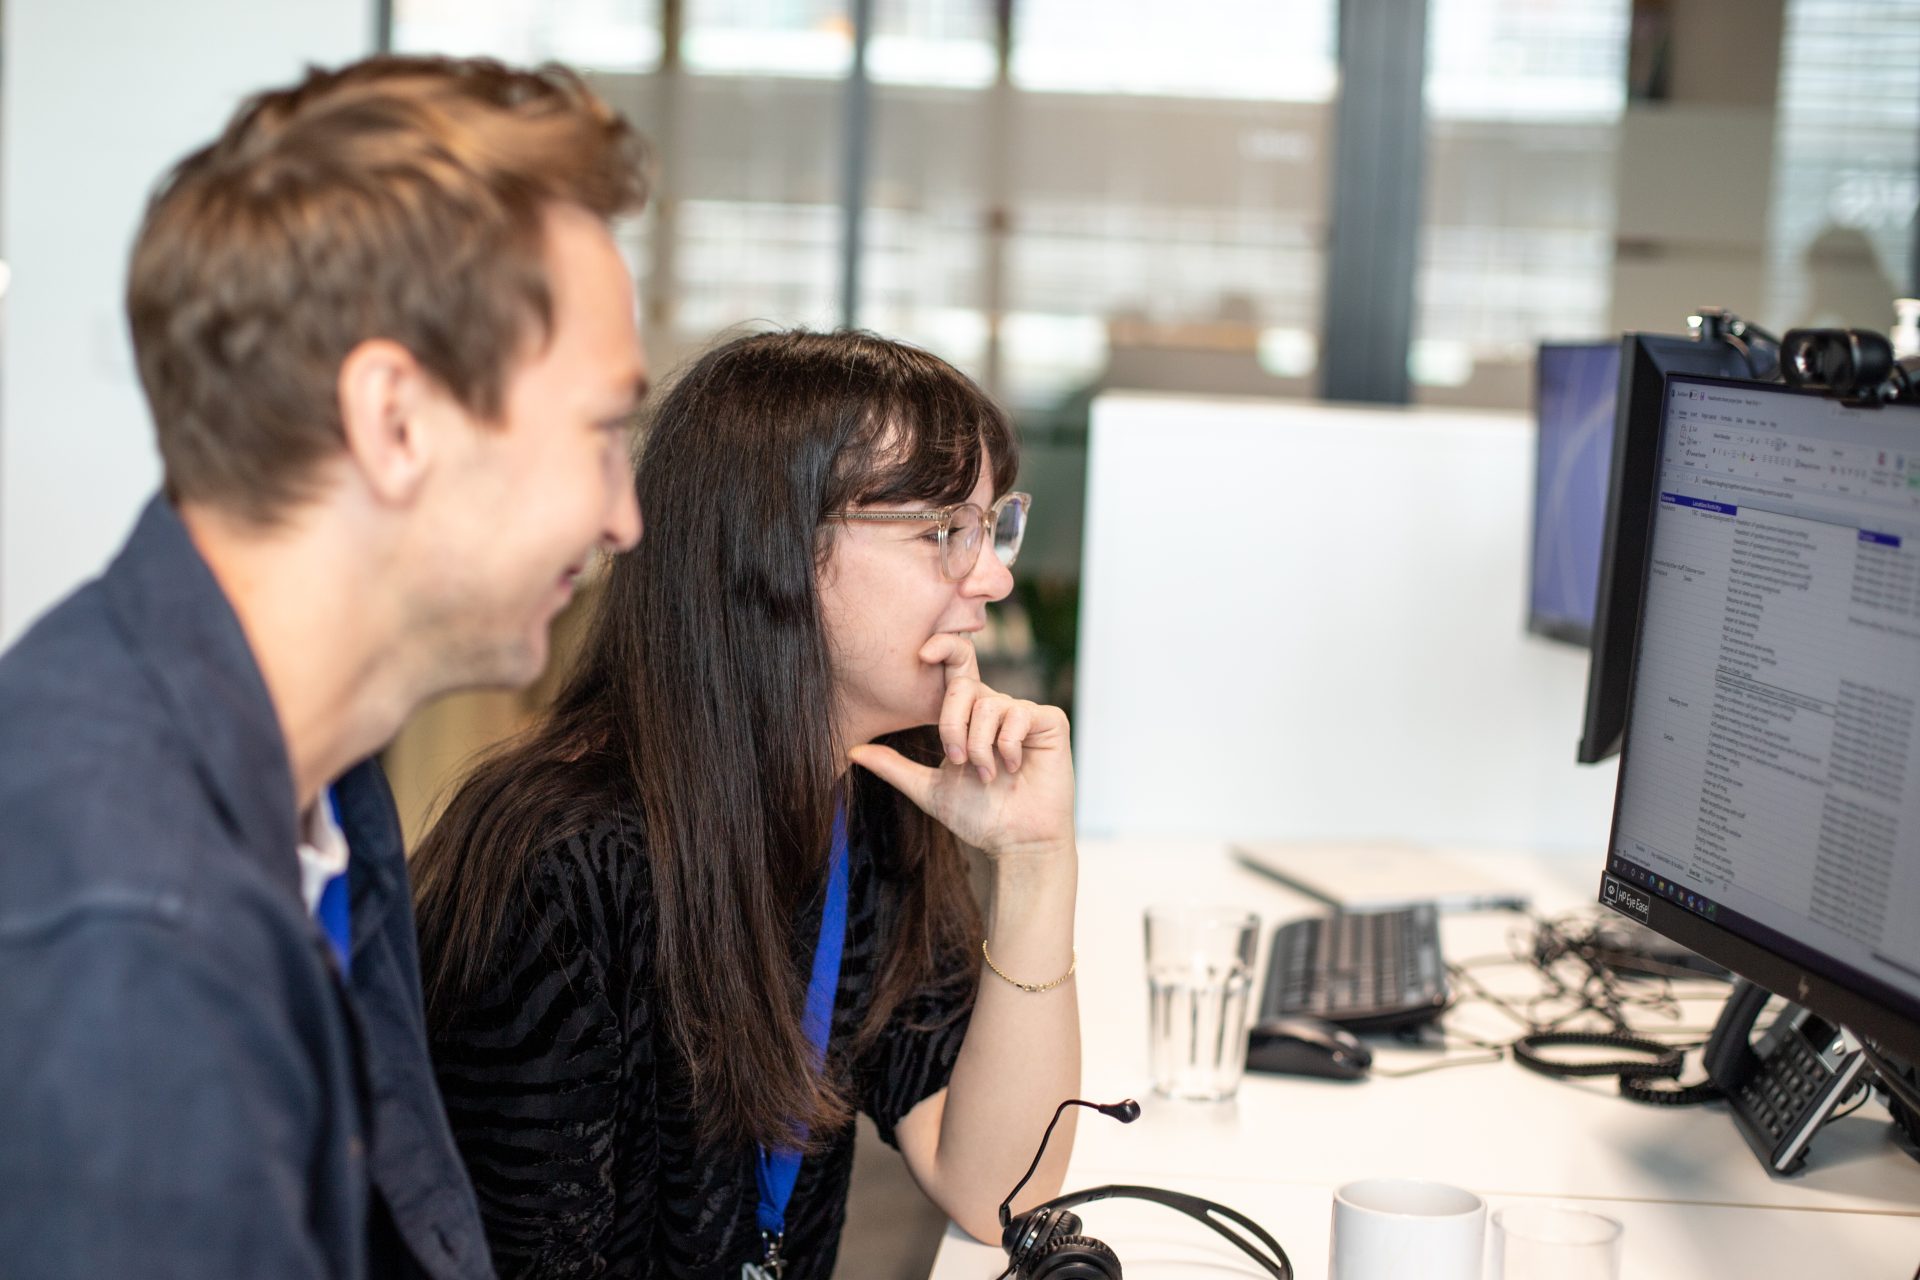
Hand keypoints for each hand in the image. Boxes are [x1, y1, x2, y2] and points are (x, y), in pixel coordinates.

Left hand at [847, 634, 1074, 862]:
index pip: (956, 670)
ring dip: (980, 745)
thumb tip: (851, 750)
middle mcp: (996, 708)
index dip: (944, 648)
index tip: (923, 653)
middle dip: (952, 725)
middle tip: (955, 760)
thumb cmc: (978, 817)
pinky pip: (1021, 712)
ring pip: (989, 704)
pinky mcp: (1050, 722)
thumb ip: (894, 766)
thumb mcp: (927, 789)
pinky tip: (1013, 767)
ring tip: (987, 775)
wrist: (1015, 843)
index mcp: (969, 716)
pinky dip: (1009, 744)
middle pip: (965, 686)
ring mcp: (1024, 713)